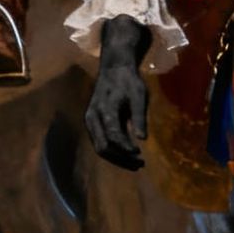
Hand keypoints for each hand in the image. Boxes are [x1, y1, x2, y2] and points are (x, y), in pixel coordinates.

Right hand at [84, 15, 151, 169]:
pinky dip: (114, 152)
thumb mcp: (139, 95)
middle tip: (140, 164)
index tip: (140, 153)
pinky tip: (128, 154)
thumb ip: (139, 116)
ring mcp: (90, 121)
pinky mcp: (92, 124)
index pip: (113, 136)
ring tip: (136, 163)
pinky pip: (100, 143)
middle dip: (121, 159)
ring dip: (117, 158)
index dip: (126, 148)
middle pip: (103, 148)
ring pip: (100, 148)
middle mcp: (93, 117)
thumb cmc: (128, 81)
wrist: (113, 68)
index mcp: (105, 109)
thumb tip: (142, 139)